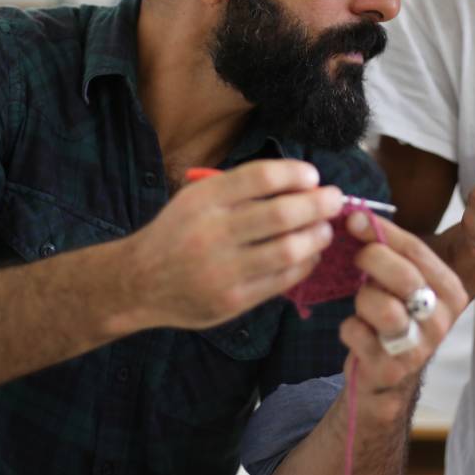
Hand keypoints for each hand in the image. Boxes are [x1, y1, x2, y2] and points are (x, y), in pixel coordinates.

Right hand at [117, 159, 342, 330]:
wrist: (139, 282)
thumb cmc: (178, 232)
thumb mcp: (196, 197)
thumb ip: (240, 188)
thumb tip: (301, 182)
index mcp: (203, 199)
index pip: (261, 177)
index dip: (295, 173)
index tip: (313, 175)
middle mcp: (212, 232)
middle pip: (282, 213)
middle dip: (319, 203)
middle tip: (335, 199)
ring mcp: (223, 270)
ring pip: (288, 249)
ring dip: (316, 235)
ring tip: (324, 229)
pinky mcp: (233, 300)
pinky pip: (283, 280)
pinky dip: (305, 264)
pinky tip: (309, 254)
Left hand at [338, 212, 467, 422]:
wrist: (387, 376)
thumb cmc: (394, 314)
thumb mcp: (402, 280)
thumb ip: (388, 248)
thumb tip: (357, 216)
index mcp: (450, 291)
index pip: (417, 251)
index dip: (382, 231)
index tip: (354, 220)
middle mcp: (442, 320)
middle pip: (404, 276)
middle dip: (372, 260)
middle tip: (357, 259)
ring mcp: (418, 347)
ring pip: (383, 308)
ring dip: (363, 300)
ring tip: (364, 305)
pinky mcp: (391, 369)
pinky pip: (358, 333)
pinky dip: (349, 328)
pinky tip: (358, 332)